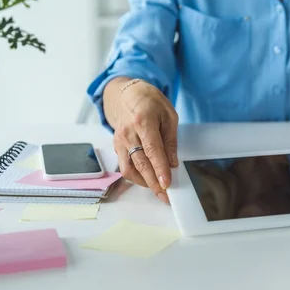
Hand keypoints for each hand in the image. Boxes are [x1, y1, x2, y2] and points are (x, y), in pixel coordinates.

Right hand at [110, 79, 178, 203]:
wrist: (127, 93)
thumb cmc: (151, 101)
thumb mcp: (169, 115)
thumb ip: (170, 140)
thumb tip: (172, 163)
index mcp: (143, 122)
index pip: (152, 151)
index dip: (160, 170)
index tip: (167, 184)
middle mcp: (128, 133)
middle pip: (140, 164)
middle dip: (153, 183)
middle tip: (165, 196)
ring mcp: (119, 140)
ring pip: (129, 168)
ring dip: (143, 182)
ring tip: (158, 190)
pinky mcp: (116, 146)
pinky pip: (124, 165)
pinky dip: (136, 175)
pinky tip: (147, 179)